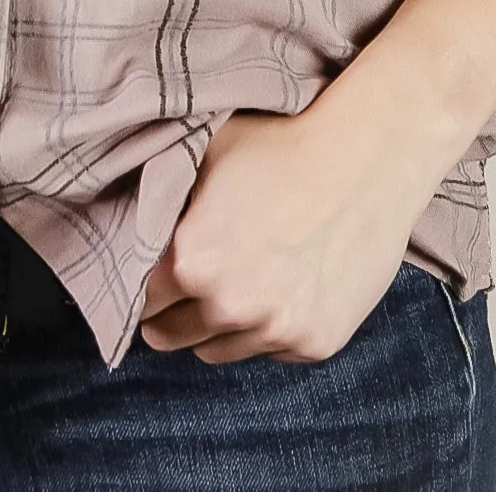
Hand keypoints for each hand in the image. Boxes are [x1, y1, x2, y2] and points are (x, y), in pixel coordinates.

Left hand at [138, 92, 438, 365]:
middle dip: (172, 313)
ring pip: (220, 350)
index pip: (140, 299)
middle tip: (185, 288)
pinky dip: (268, 329)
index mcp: (191, 261)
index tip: (151, 277)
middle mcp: (229, 305)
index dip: (143, 285)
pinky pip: (272, 351)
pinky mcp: (316, 342)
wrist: (367, 156)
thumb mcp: (207, 154)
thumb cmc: (283, 143)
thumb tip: (129, 216)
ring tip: (232, 287)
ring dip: (218, 326)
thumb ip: (164, 197)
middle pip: (172, 335)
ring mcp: (276, 330)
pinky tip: (278, 289)